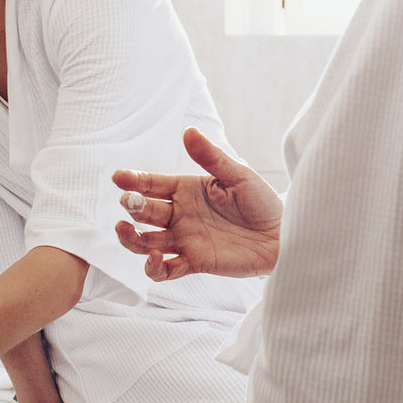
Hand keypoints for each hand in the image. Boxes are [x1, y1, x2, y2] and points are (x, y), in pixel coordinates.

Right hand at [113, 126, 282, 280]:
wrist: (283, 233)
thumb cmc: (261, 200)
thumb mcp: (238, 175)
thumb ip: (211, 157)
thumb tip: (188, 131)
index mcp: (187, 190)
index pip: (153, 184)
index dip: (134, 180)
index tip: (119, 177)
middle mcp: (180, 214)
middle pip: (145, 212)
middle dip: (132, 206)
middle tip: (128, 201)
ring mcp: (184, 239)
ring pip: (146, 242)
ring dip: (131, 238)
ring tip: (125, 229)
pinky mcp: (194, 262)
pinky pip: (165, 270)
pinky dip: (154, 268)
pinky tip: (155, 258)